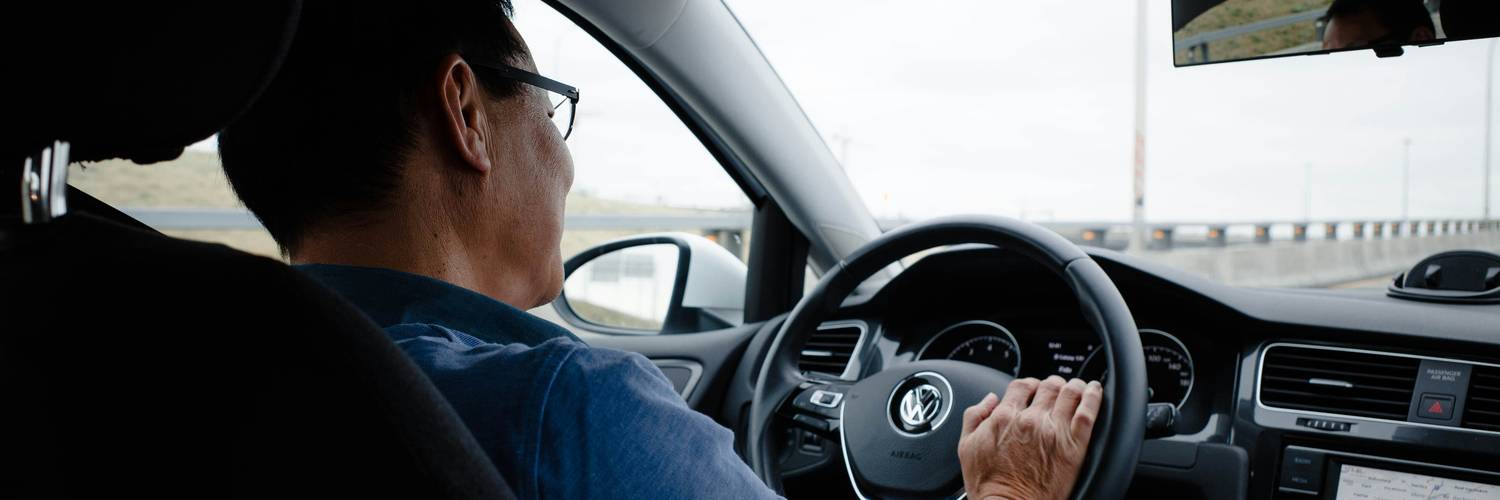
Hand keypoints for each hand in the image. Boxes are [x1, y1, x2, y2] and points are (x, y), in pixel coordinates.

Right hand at [957, 376, 1102, 499]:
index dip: (1029, 383)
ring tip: (1076, 388)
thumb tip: (989, 399)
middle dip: (1052, 384)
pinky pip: (1088, 412)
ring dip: (1073, 386)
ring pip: (1070, 393)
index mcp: (1005, 417)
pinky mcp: (1074, 446)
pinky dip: (1093, 396)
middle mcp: (1030, 420)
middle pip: (1048, 386)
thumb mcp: (966, 446)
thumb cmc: (989, 484)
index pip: (1022, 385)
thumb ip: (975, 416)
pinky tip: (1094, 391)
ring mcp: (1054, 431)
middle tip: (1055, 390)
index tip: (1032, 389)